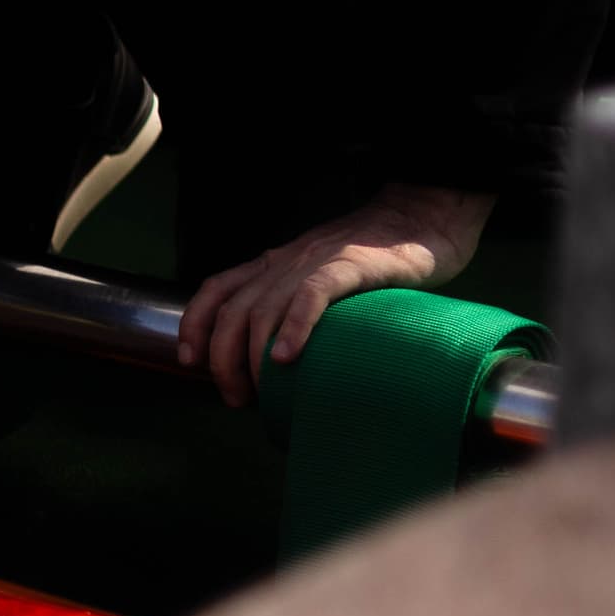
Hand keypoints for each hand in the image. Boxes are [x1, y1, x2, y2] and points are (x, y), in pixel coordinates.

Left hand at [178, 181, 496, 406]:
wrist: (424, 218)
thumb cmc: (377, 260)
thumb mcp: (320, 277)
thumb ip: (296, 305)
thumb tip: (280, 361)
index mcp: (274, 264)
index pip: (216, 290)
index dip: (194, 326)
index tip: (190, 363)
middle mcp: (285, 262)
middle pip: (233, 312)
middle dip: (223, 361)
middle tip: (237, 398)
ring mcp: (315, 261)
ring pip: (264, 310)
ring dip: (252, 357)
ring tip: (261, 393)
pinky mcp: (351, 265)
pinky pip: (312, 295)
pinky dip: (294, 328)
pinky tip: (287, 359)